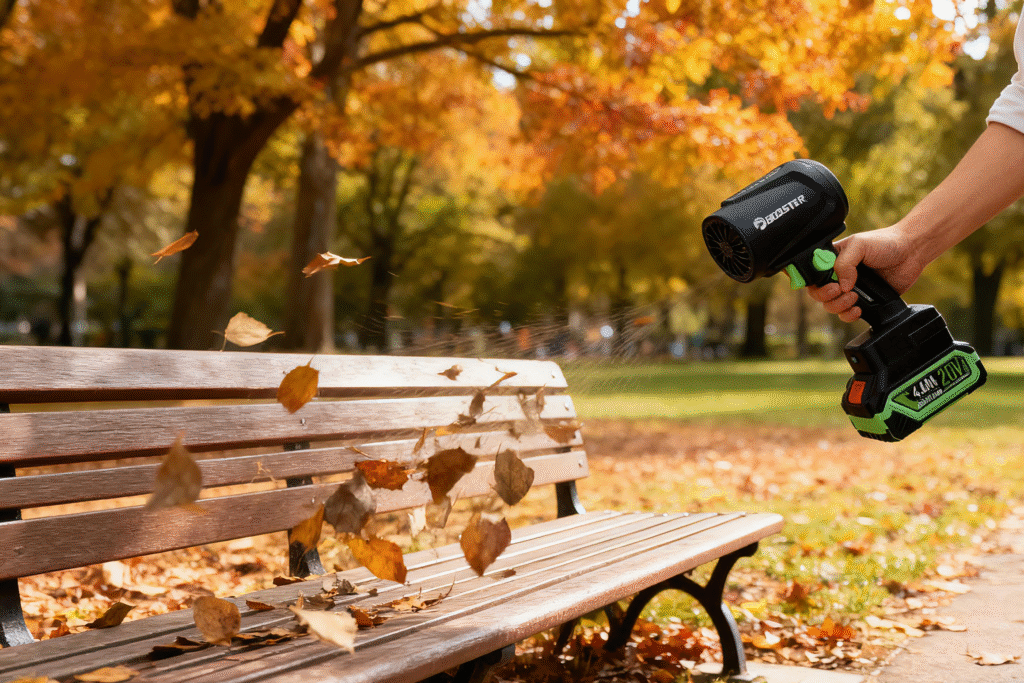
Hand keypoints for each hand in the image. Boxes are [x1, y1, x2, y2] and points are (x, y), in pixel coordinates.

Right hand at [807, 225, 921, 321]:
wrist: (911, 252)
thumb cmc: (886, 242)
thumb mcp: (859, 245)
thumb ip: (845, 263)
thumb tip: (841, 286)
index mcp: (832, 259)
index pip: (811, 274)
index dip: (813, 282)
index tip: (828, 283)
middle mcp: (838, 275)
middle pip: (817, 293)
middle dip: (826, 296)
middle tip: (840, 290)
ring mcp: (849, 289)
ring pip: (830, 306)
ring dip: (838, 305)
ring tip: (854, 297)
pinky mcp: (863, 301)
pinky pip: (846, 314)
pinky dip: (848, 315)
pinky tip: (858, 309)